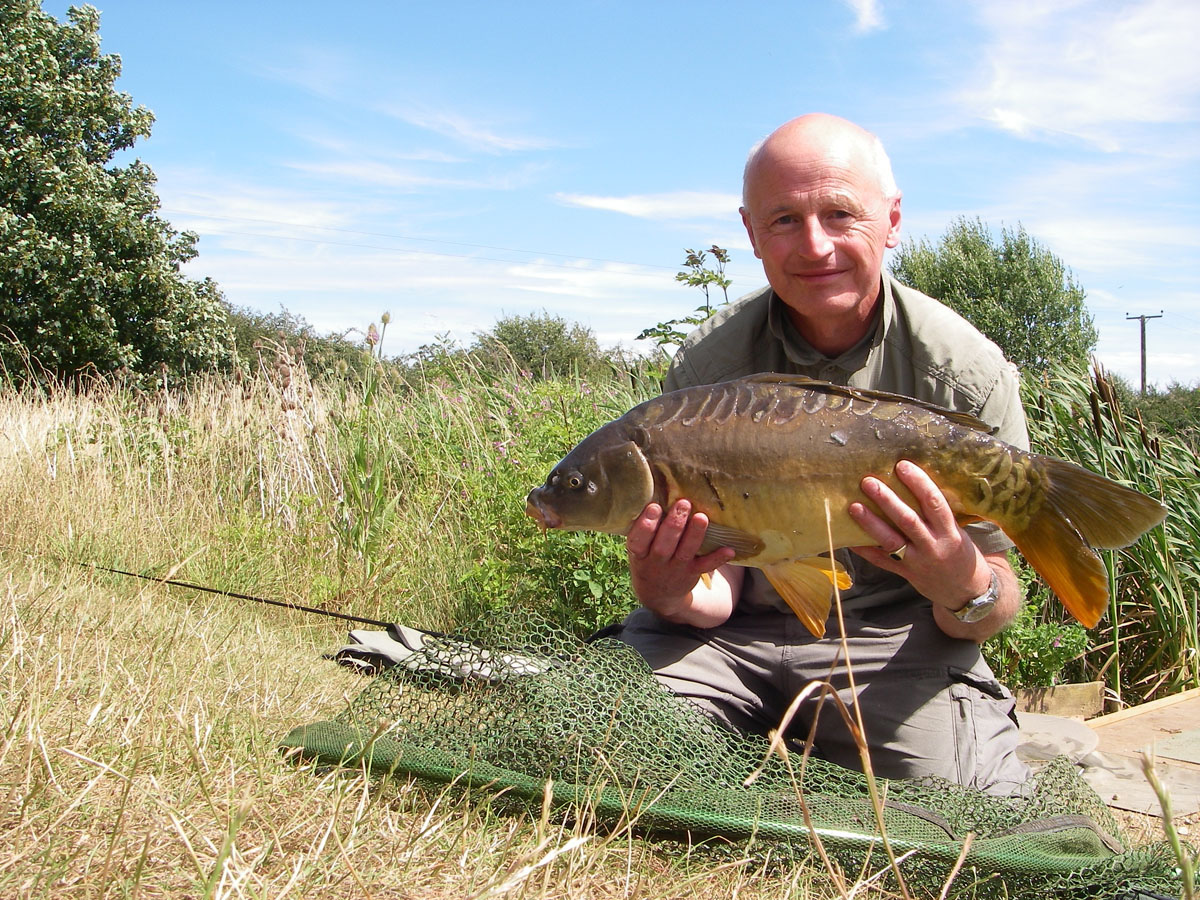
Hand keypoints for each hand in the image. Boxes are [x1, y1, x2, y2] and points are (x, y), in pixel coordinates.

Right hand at [626, 499, 738, 625]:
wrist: (658, 594)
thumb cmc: (649, 558)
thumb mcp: (639, 548)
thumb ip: (646, 529)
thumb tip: (658, 492)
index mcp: (639, 554)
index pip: (638, 540)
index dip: (646, 524)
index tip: (654, 506)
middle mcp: (656, 562)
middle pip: (664, 545)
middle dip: (674, 524)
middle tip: (683, 503)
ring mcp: (675, 569)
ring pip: (685, 552)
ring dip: (694, 535)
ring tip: (702, 517)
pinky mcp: (691, 573)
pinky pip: (705, 566)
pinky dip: (717, 558)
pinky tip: (729, 549)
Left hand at [847, 460, 993, 611]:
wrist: (967, 592)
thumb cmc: (961, 553)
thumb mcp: (958, 531)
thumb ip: (938, 514)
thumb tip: (914, 483)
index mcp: (950, 531)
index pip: (934, 503)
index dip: (918, 483)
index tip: (902, 465)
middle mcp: (933, 546)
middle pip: (908, 520)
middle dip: (887, 500)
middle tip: (868, 482)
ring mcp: (918, 562)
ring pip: (891, 541)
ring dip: (871, 523)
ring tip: (854, 506)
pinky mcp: (906, 574)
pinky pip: (882, 562)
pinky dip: (865, 550)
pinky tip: (849, 539)